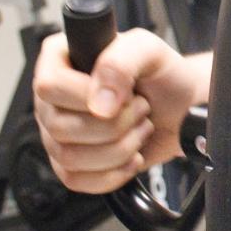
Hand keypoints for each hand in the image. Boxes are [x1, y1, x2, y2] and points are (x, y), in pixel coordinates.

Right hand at [32, 28, 200, 192]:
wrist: (181, 107)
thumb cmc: (161, 74)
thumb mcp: (147, 50)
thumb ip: (119, 63)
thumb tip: (98, 104)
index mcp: (59, 59)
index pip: (49, 86)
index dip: (86, 97)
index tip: (125, 95)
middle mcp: (52, 97)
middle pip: (59, 127)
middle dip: (114, 125)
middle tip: (141, 109)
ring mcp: (57, 132)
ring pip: (68, 157)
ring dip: (118, 149)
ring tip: (140, 129)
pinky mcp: (71, 163)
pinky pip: (76, 180)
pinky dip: (113, 173)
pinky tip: (133, 156)